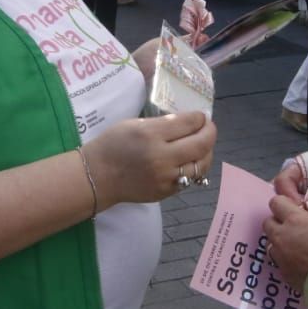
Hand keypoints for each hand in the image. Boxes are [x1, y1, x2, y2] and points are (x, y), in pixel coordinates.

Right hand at [83, 112, 216, 207]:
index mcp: (151, 135)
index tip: (200, 116)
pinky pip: (190, 178)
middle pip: (201, 144)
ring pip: (201, 164)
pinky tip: (192, 160)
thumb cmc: (112, 145)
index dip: (200, 118)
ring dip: (207, 151)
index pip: (189, 123)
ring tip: (204, 144)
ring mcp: (165, 177)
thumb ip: (162, 123)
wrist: (97, 177)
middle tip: (208, 127)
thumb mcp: (134, 124)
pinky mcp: (166, 192)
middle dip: (210, 132)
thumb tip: (187, 122)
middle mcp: (162, 157)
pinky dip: (195, 167)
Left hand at [263, 195, 307, 291]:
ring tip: (297, 249)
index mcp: (296, 220)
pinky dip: (286, 261)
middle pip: (268, 223)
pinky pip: (278, 262)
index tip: (291, 210)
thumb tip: (307, 221)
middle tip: (294, 229)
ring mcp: (280, 257)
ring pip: (271, 244)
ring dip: (280, 243)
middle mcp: (283, 236)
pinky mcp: (283, 274)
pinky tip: (300, 264)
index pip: (276, 203)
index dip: (284, 206)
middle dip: (278, 224)